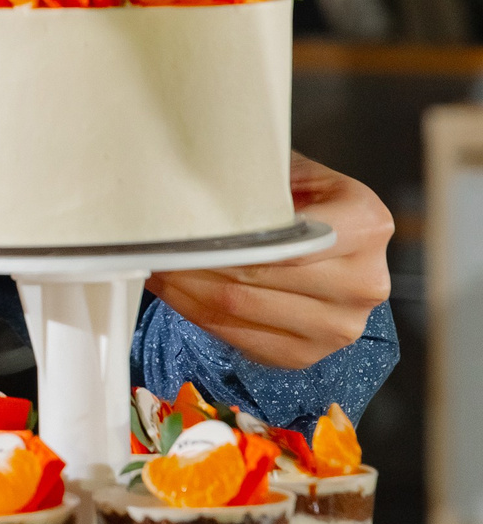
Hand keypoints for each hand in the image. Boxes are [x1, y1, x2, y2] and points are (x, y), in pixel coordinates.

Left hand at [145, 152, 393, 368]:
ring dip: (187, 287)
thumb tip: (200, 169)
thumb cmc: (304, 203)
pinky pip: (238, 336)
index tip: (188, 229)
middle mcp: (364, 282)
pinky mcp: (308, 354)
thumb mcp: (294, 173)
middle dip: (197, 259)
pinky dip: (196, 312)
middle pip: (258, 274)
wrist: (330, 248)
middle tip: (157, 244)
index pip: (288, 240)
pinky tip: (176, 290)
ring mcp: (339, 326)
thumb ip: (263, 176)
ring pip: (239, 307)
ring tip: (159, 264)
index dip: (231, 237)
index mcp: (366, 226)